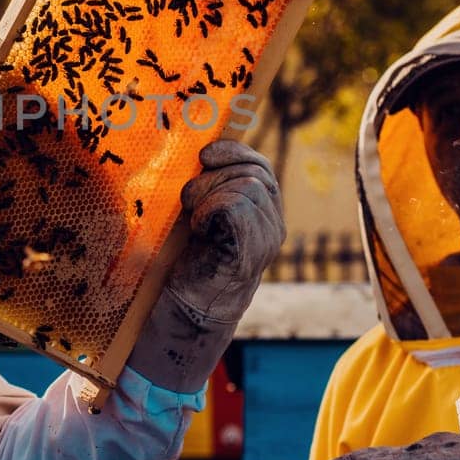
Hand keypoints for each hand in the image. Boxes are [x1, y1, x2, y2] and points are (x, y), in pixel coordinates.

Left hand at [126, 140, 284, 392]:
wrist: (186, 309)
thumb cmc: (188, 260)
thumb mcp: (203, 214)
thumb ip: (213, 186)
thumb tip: (199, 149)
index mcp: (264, 213)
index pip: (260, 167)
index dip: (234, 152)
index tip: (205, 153)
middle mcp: (273, 225)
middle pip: (252, 172)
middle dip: (214, 175)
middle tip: (189, 198)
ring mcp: (266, 240)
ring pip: (246, 186)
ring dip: (209, 194)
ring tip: (194, 219)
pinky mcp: (251, 251)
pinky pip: (235, 206)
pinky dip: (210, 210)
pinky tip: (199, 230)